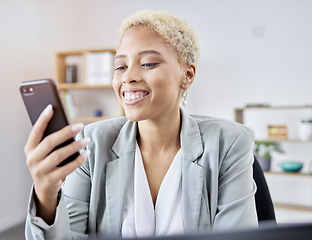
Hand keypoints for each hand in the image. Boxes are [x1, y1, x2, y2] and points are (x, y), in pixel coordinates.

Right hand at [24, 104, 89, 223]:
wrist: (44, 188)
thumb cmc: (47, 163)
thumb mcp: (44, 152)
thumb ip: (51, 140)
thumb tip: (68, 126)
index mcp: (29, 149)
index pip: (35, 131)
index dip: (42, 119)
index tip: (51, 107)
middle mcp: (32, 159)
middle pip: (50, 142)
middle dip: (66, 132)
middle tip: (80, 126)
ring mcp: (40, 171)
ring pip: (59, 155)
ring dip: (75, 146)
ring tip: (86, 140)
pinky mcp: (50, 180)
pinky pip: (67, 169)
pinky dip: (78, 160)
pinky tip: (86, 153)